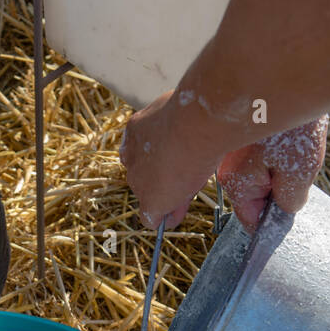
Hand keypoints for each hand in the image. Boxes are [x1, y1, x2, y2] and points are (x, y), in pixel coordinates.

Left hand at [120, 89, 222, 229]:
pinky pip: (150, 218)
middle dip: (165, 179)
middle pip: (146, 173)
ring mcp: (138, 178)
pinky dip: (163, 219)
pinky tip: (175, 216)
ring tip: (190, 191)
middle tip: (189, 179)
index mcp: (137, 129)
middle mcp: (132, 154)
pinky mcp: (149, 199)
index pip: (145, 151)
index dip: (162, 158)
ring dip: (168, 196)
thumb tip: (191, 137)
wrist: (197, 123)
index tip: (181, 160)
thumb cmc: (197, 111)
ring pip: (150, 194)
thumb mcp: (184, 113)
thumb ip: (181, 125)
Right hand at [216, 116, 328, 230]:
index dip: (270, 217)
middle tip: (295, 165)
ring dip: (274, 167)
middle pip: (250, 194)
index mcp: (236, 182)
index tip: (288, 201)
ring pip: (254, 172)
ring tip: (292, 145)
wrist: (292, 73)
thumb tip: (284, 210)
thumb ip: (289, 199)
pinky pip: (254, 152)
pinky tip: (286, 132)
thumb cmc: (295, 127)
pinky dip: (270, 148)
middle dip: (273, 189)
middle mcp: (224, 166)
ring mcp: (228, 148)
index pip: (250, 218)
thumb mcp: (300, 172)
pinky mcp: (238, 129)